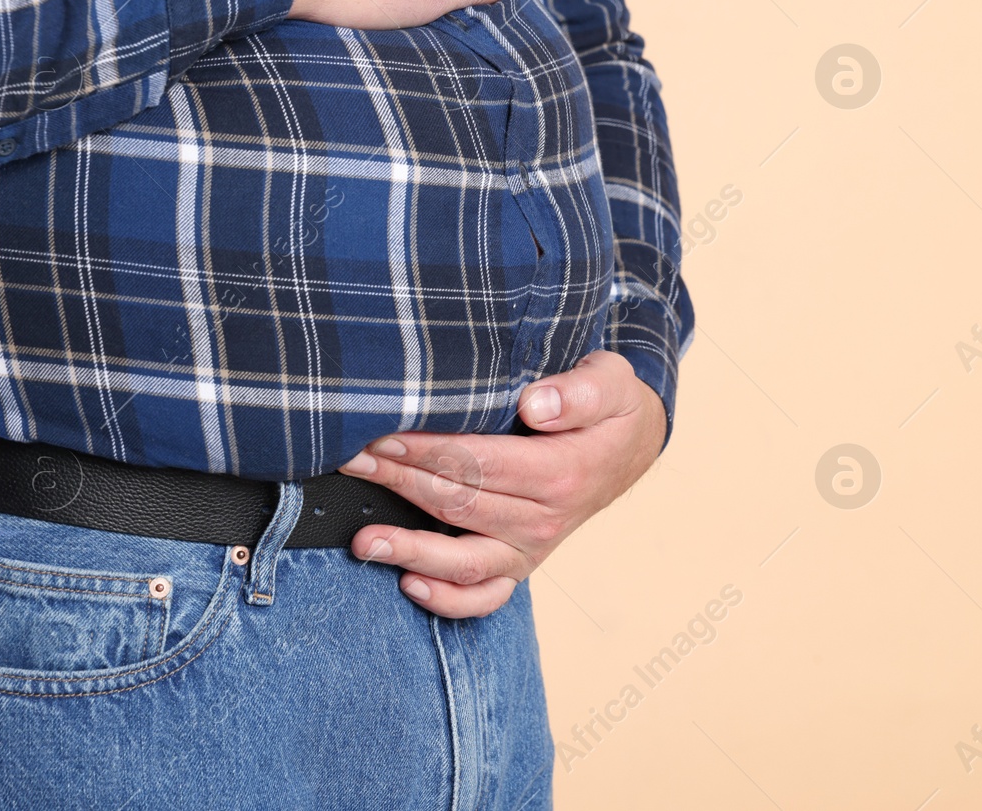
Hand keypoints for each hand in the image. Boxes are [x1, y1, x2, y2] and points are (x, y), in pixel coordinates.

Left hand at [339, 351, 665, 617]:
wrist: (629, 449)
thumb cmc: (611, 408)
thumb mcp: (611, 382)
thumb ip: (579, 392)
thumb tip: (535, 404)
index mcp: (562, 472)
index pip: (481, 463)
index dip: (428, 451)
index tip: (383, 435)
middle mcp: (545, 520)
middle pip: (460, 505)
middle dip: (400, 482)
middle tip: (352, 462)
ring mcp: (532, 549)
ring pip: (464, 561)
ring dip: (410, 550)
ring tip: (364, 540)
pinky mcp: (521, 566)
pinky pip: (485, 597)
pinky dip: (447, 600)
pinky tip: (407, 584)